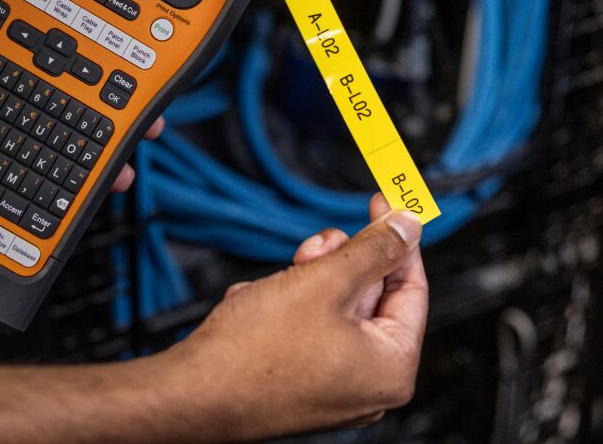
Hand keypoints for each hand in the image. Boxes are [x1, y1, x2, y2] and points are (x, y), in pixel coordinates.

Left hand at [0, 0, 161, 215]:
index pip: (34, 47)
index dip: (79, 47)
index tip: (120, 41)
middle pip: (55, 105)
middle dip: (105, 111)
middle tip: (141, 115)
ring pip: (43, 151)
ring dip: (86, 160)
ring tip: (118, 164)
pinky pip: (10, 193)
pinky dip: (44, 202)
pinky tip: (67, 206)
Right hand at [159, 194, 427, 440]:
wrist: (191, 393)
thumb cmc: (252, 355)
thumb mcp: (323, 282)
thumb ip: (373, 250)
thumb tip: (406, 227)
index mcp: (391, 368)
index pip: (411, 288)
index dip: (397, 240)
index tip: (387, 208)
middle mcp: (368, 386)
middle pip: (369, 299)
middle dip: (337, 264)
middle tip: (316, 246)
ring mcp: (333, 389)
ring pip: (333, 311)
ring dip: (305, 283)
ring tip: (276, 282)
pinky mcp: (300, 385)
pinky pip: (307, 332)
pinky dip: (285, 308)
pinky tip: (258, 306)